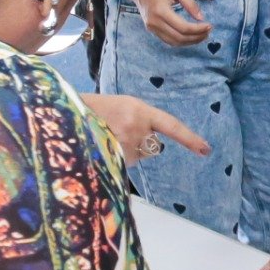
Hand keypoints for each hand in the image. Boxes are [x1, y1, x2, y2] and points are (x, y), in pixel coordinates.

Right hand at [78, 93, 210, 162]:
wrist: (63, 112)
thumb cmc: (91, 110)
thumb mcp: (118, 107)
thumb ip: (137, 120)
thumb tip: (151, 144)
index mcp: (139, 109)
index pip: (171, 125)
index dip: (189, 138)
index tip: (205, 150)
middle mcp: (136, 125)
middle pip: (152, 146)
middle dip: (140, 144)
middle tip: (117, 132)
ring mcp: (124, 142)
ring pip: (136, 156)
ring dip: (124, 152)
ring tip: (103, 137)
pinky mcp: (113, 155)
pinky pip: (123, 163)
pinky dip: (115, 158)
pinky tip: (101, 145)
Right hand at [134, 0, 213, 47]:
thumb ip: (189, 3)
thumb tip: (201, 18)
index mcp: (161, 11)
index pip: (183, 28)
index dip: (198, 29)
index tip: (209, 26)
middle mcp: (155, 22)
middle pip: (179, 38)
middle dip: (196, 37)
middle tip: (208, 32)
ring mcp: (152, 27)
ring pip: (174, 42)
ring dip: (190, 41)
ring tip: (202, 35)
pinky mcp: (151, 29)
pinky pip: (168, 40)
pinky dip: (181, 40)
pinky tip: (191, 35)